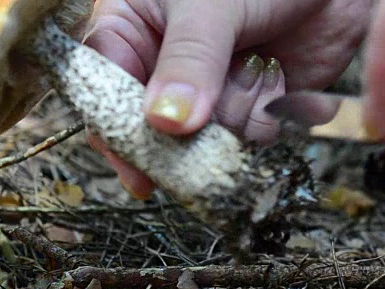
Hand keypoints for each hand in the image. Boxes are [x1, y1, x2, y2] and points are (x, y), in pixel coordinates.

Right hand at [83, 0, 369, 198]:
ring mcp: (211, 91)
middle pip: (160, 131)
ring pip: (209, 139)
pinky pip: (250, 138)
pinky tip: (278, 75)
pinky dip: (269, 114)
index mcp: (134, 29)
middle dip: (194, 128)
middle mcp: (168, 68)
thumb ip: (189, 61)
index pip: (106, 91)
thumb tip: (165, 123)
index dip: (121, 136)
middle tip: (214, 121)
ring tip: (258, 63)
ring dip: (240, 111)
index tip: (141, 174)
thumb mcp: (212, 5)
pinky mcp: (252, 106)